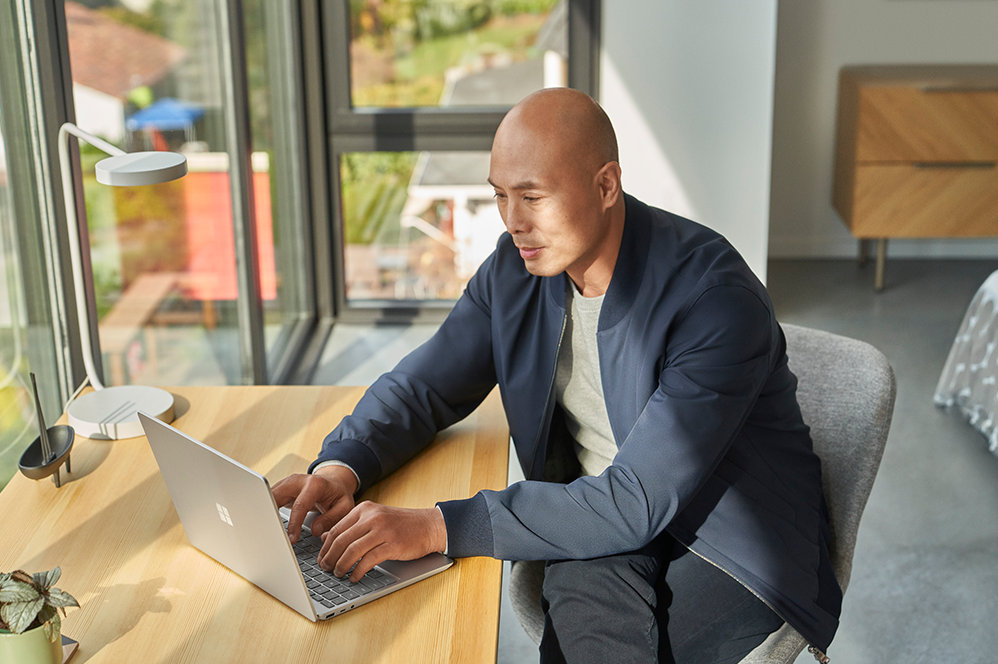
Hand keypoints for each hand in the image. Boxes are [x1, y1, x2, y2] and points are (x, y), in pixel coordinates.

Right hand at [271, 465, 358, 542]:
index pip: (300, 505)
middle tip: (269, 536)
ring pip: (268, 496)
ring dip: (264, 513)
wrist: (333, 481)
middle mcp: (298, 481)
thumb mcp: (344, 506)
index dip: (294, 523)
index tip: (292, 539)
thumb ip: (332, 518)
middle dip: (270, 515)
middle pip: (277, 497)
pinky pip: (268, 499)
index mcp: (315, 484)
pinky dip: (265, 511)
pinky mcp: (280, 489)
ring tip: (263, 532)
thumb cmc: (338, 495)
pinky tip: (264, 524)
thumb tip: (315, 531)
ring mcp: (287, 483)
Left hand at [318, 502, 446, 581]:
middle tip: (326, 569)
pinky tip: (355, 577)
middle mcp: (372, 517)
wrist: (429, 525)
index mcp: (364, 509)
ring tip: (338, 574)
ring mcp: (382, 530)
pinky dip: (358, 572)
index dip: (325, 547)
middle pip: (341, 540)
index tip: (321, 558)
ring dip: (341, 566)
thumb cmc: (401, 525)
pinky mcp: (392, 544)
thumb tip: (324, 537)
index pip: (336, 529)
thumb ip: (351, 527)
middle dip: (330, 558)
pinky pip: (368, 561)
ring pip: (352, 551)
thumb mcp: (374, 520)